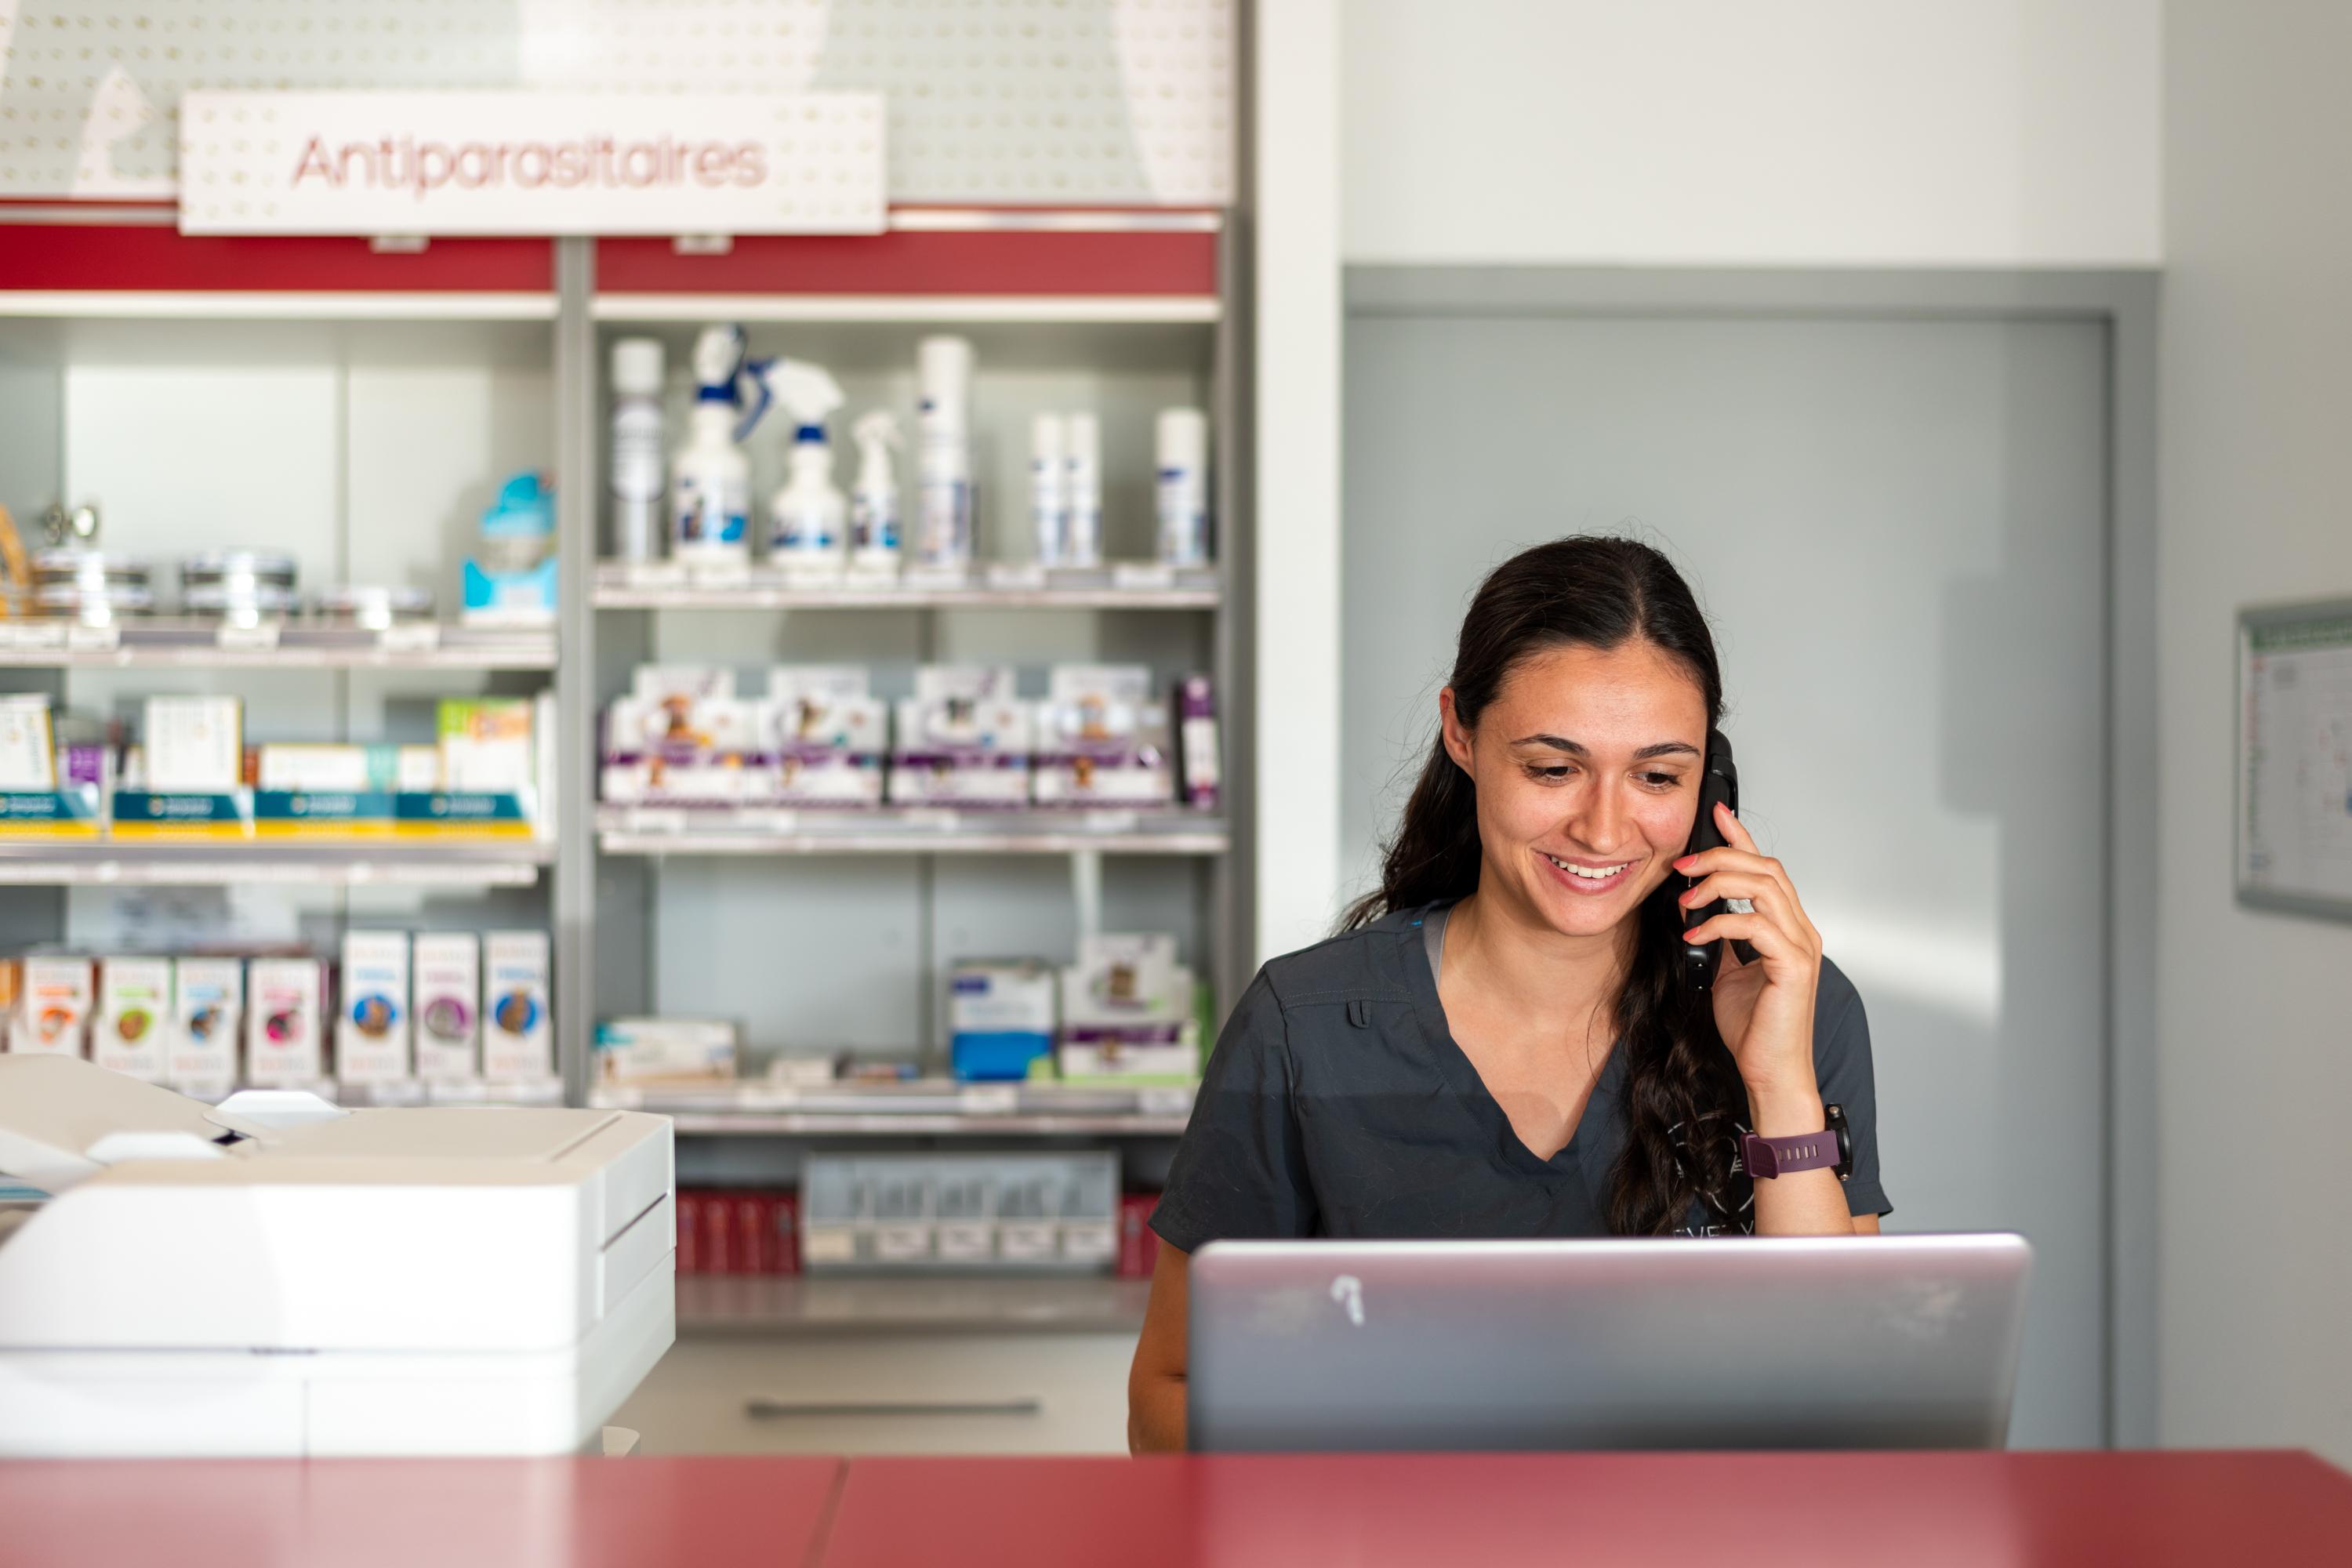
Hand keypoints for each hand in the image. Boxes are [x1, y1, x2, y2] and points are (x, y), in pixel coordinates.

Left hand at [1674, 801, 1822, 1113]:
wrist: (1770, 1072)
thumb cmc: (1753, 1028)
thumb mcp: (1728, 972)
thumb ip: (1723, 940)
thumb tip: (1699, 913)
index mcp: (1787, 928)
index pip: (1766, 869)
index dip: (1742, 838)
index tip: (1715, 814)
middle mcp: (1800, 930)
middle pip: (1766, 868)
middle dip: (1721, 855)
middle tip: (1681, 864)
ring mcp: (1801, 947)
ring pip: (1765, 887)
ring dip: (1718, 883)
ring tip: (1685, 897)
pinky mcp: (1793, 966)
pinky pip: (1756, 925)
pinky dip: (1719, 923)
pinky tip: (1693, 933)